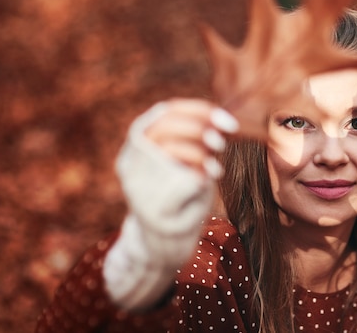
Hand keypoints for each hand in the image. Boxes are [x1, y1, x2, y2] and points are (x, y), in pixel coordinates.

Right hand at [103, 99, 237, 309]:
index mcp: (137, 146)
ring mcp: (137, 188)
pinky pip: (180, 181)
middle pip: (162, 128)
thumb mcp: (186, 162)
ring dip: (199, 153)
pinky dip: (200, 175)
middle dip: (198, 128)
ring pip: (168, 151)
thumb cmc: (183, 197)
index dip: (197, 111)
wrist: (164, 245)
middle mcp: (130, 164)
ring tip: (215, 164)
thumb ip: (195, 140)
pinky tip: (207, 179)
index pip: (163, 113)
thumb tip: (220, 119)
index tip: (227, 120)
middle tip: (221, 141)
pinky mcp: (151, 210)